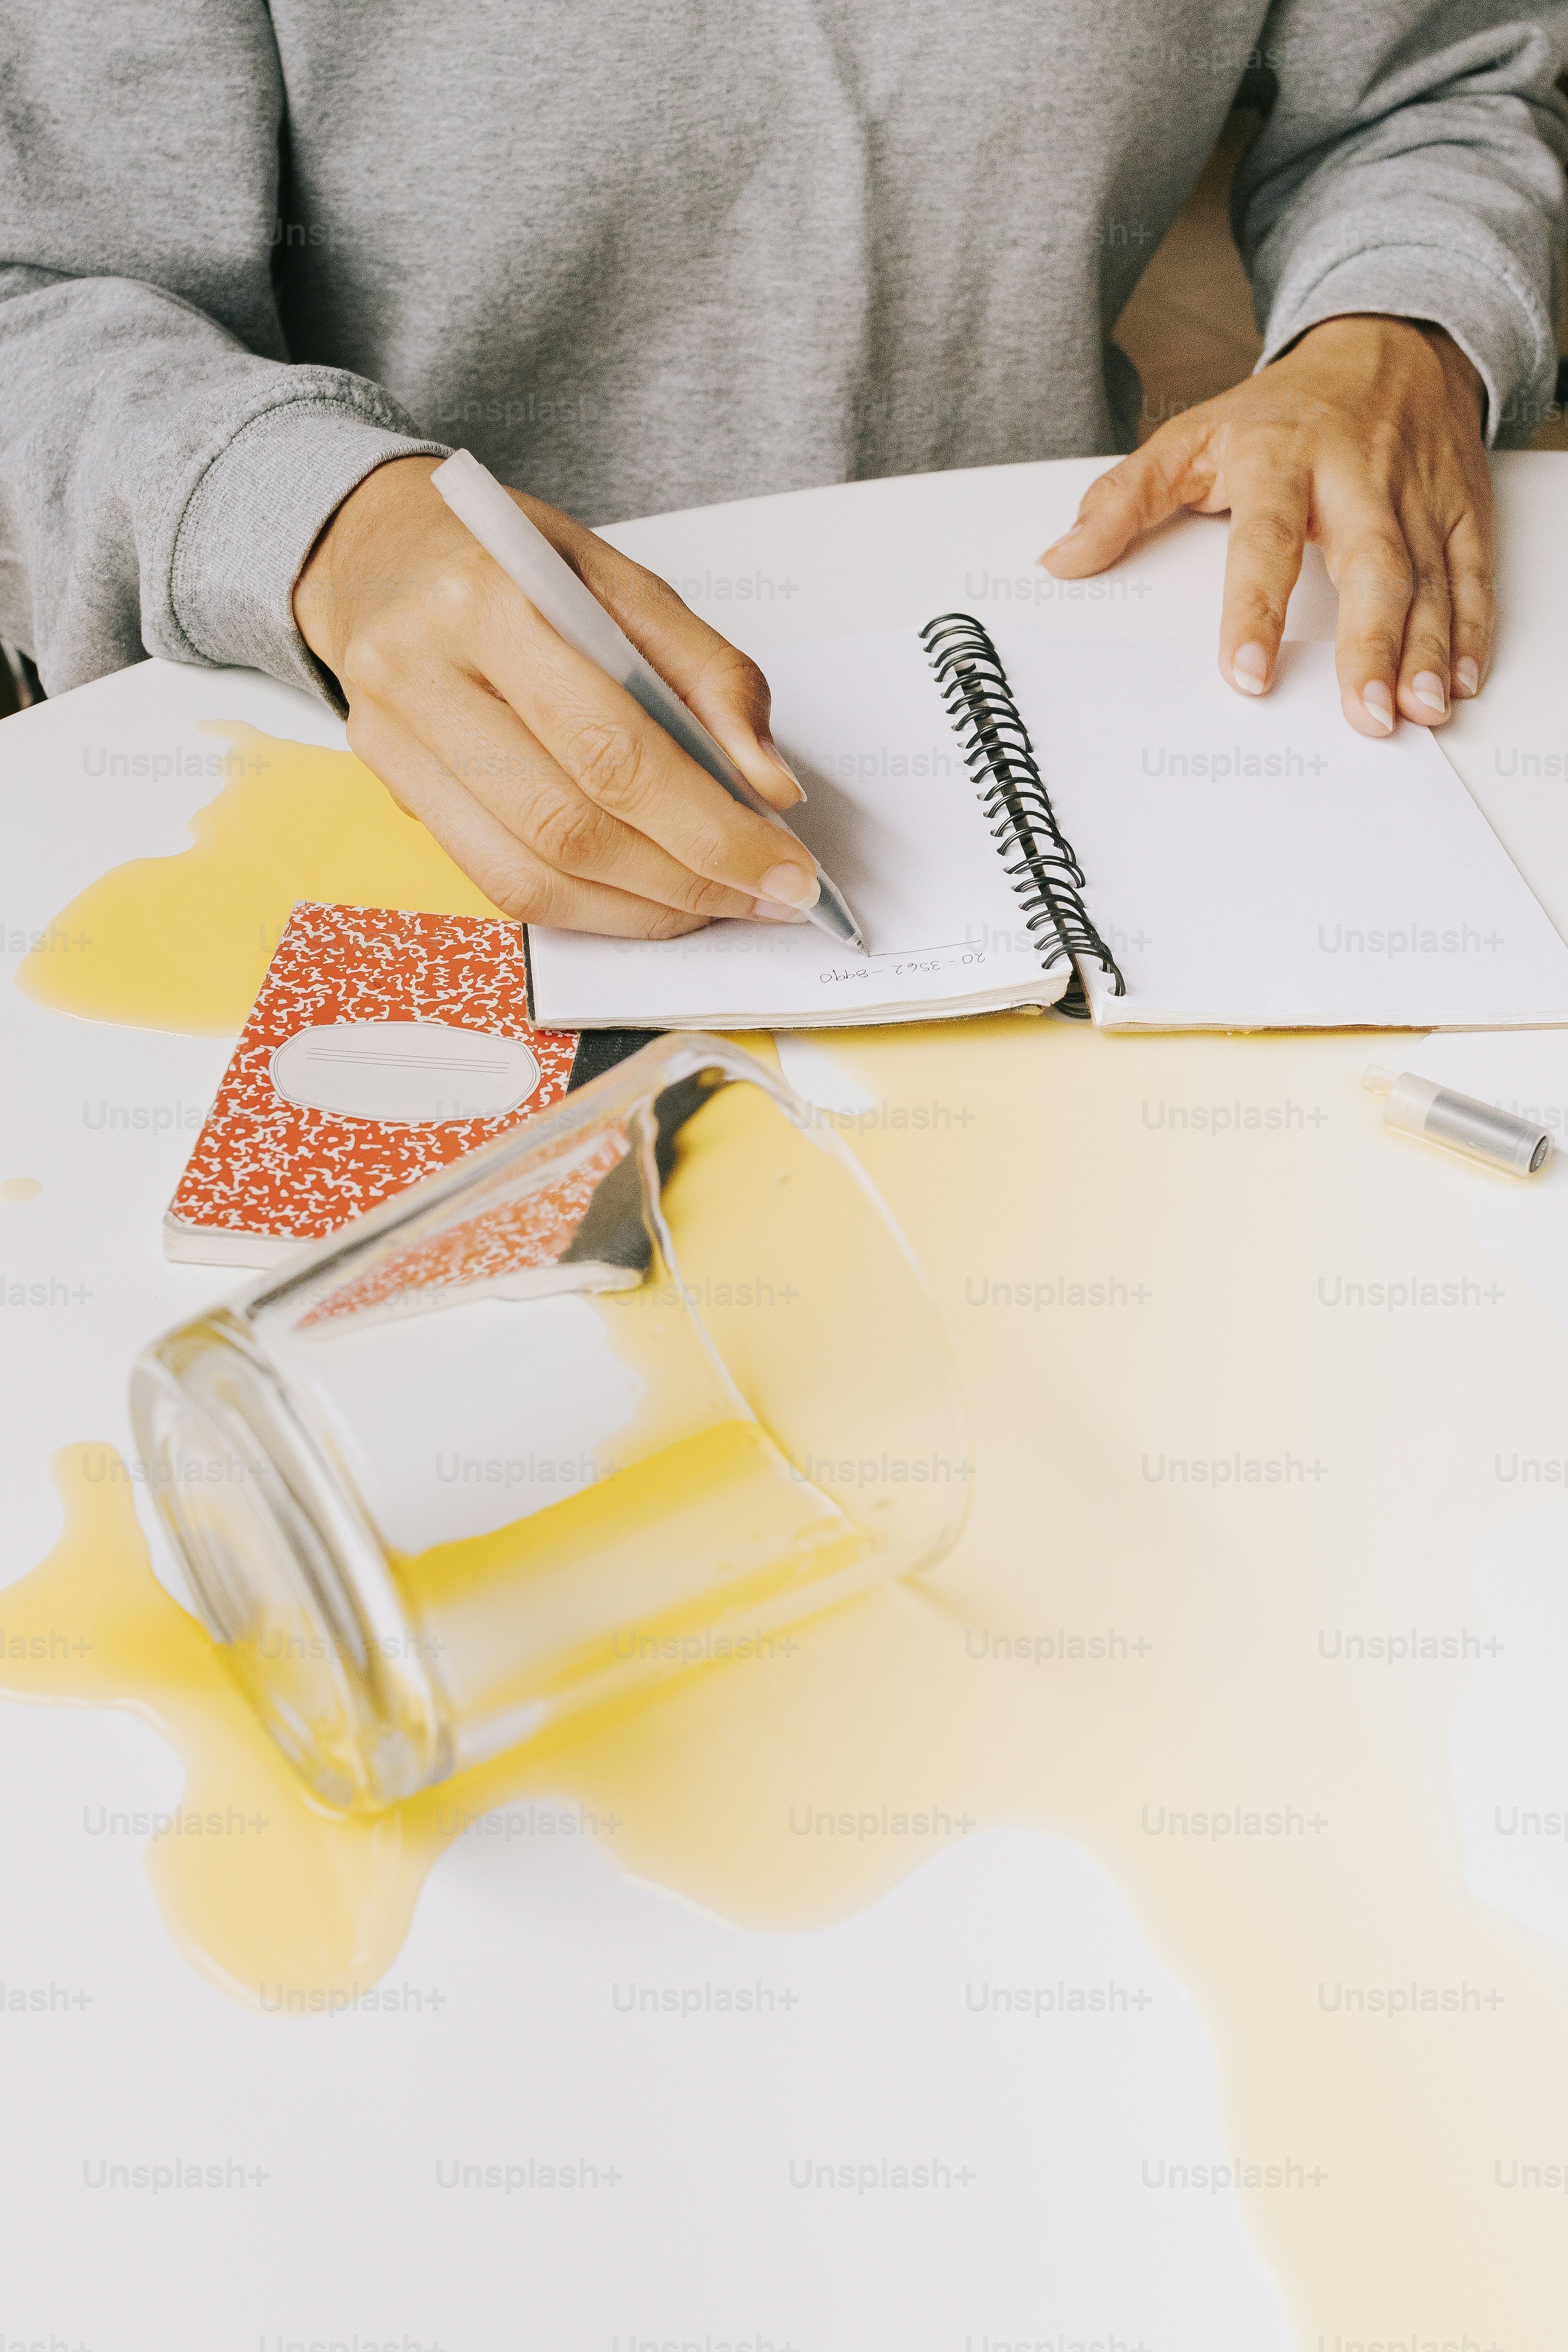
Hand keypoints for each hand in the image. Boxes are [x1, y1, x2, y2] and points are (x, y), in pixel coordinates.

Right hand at [292, 455, 816, 934]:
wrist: (382, 550)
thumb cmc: (515, 562)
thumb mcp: (623, 580)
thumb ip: (708, 676)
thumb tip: (769, 788)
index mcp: (488, 601)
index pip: (615, 750)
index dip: (712, 828)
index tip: (789, 868)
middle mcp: (422, 675)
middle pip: (572, 826)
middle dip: (688, 879)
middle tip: (766, 896)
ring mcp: (394, 743)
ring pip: (532, 876)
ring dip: (642, 910)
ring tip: (716, 903)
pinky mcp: (392, 792)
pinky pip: (500, 885)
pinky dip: (589, 908)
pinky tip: (646, 898)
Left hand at [1039, 316, 1491, 736]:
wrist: (1385, 342)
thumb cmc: (1280, 408)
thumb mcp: (1189, 436)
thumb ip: (1123, 499)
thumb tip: (1062, 557)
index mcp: (1282, 459)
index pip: (1265, 540)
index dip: (1255, 608)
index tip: (1246, 674)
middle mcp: (1356, 476)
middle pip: (1368, 565)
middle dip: (1369, 644)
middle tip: (1364, 714)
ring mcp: (1414, 494)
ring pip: (1427, 577)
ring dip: (1428, 649)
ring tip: (1420, 709)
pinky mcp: (1458, 506)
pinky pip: (1471, 570)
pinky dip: (1472, 627)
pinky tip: (1461, 678)